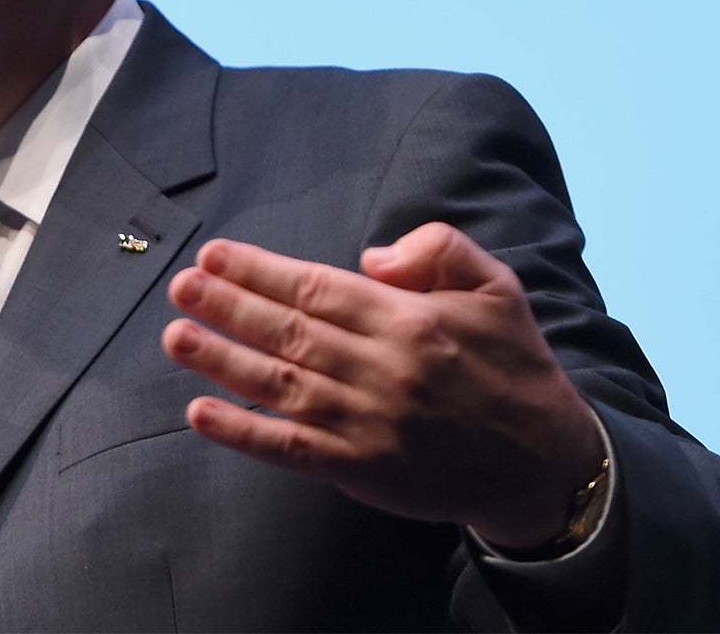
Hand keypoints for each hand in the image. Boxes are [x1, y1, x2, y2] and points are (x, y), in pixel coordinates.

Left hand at [161, 223, 604, 548]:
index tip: (215, 254)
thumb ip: (439, 249)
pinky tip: (200, 412)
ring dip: (221, 360)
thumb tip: (371, 256)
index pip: (317, 289)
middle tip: (180, 285)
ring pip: (280, 386)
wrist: (544, 464)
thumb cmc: (512, 366)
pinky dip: (243, 432)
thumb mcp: (496, 287)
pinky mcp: (362, 470)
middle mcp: (383, 370)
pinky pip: (290, 449)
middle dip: (227, 306)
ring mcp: (368, 424)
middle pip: (288, 332)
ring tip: (175, 336)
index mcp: (410, 321)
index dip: (260, 271)